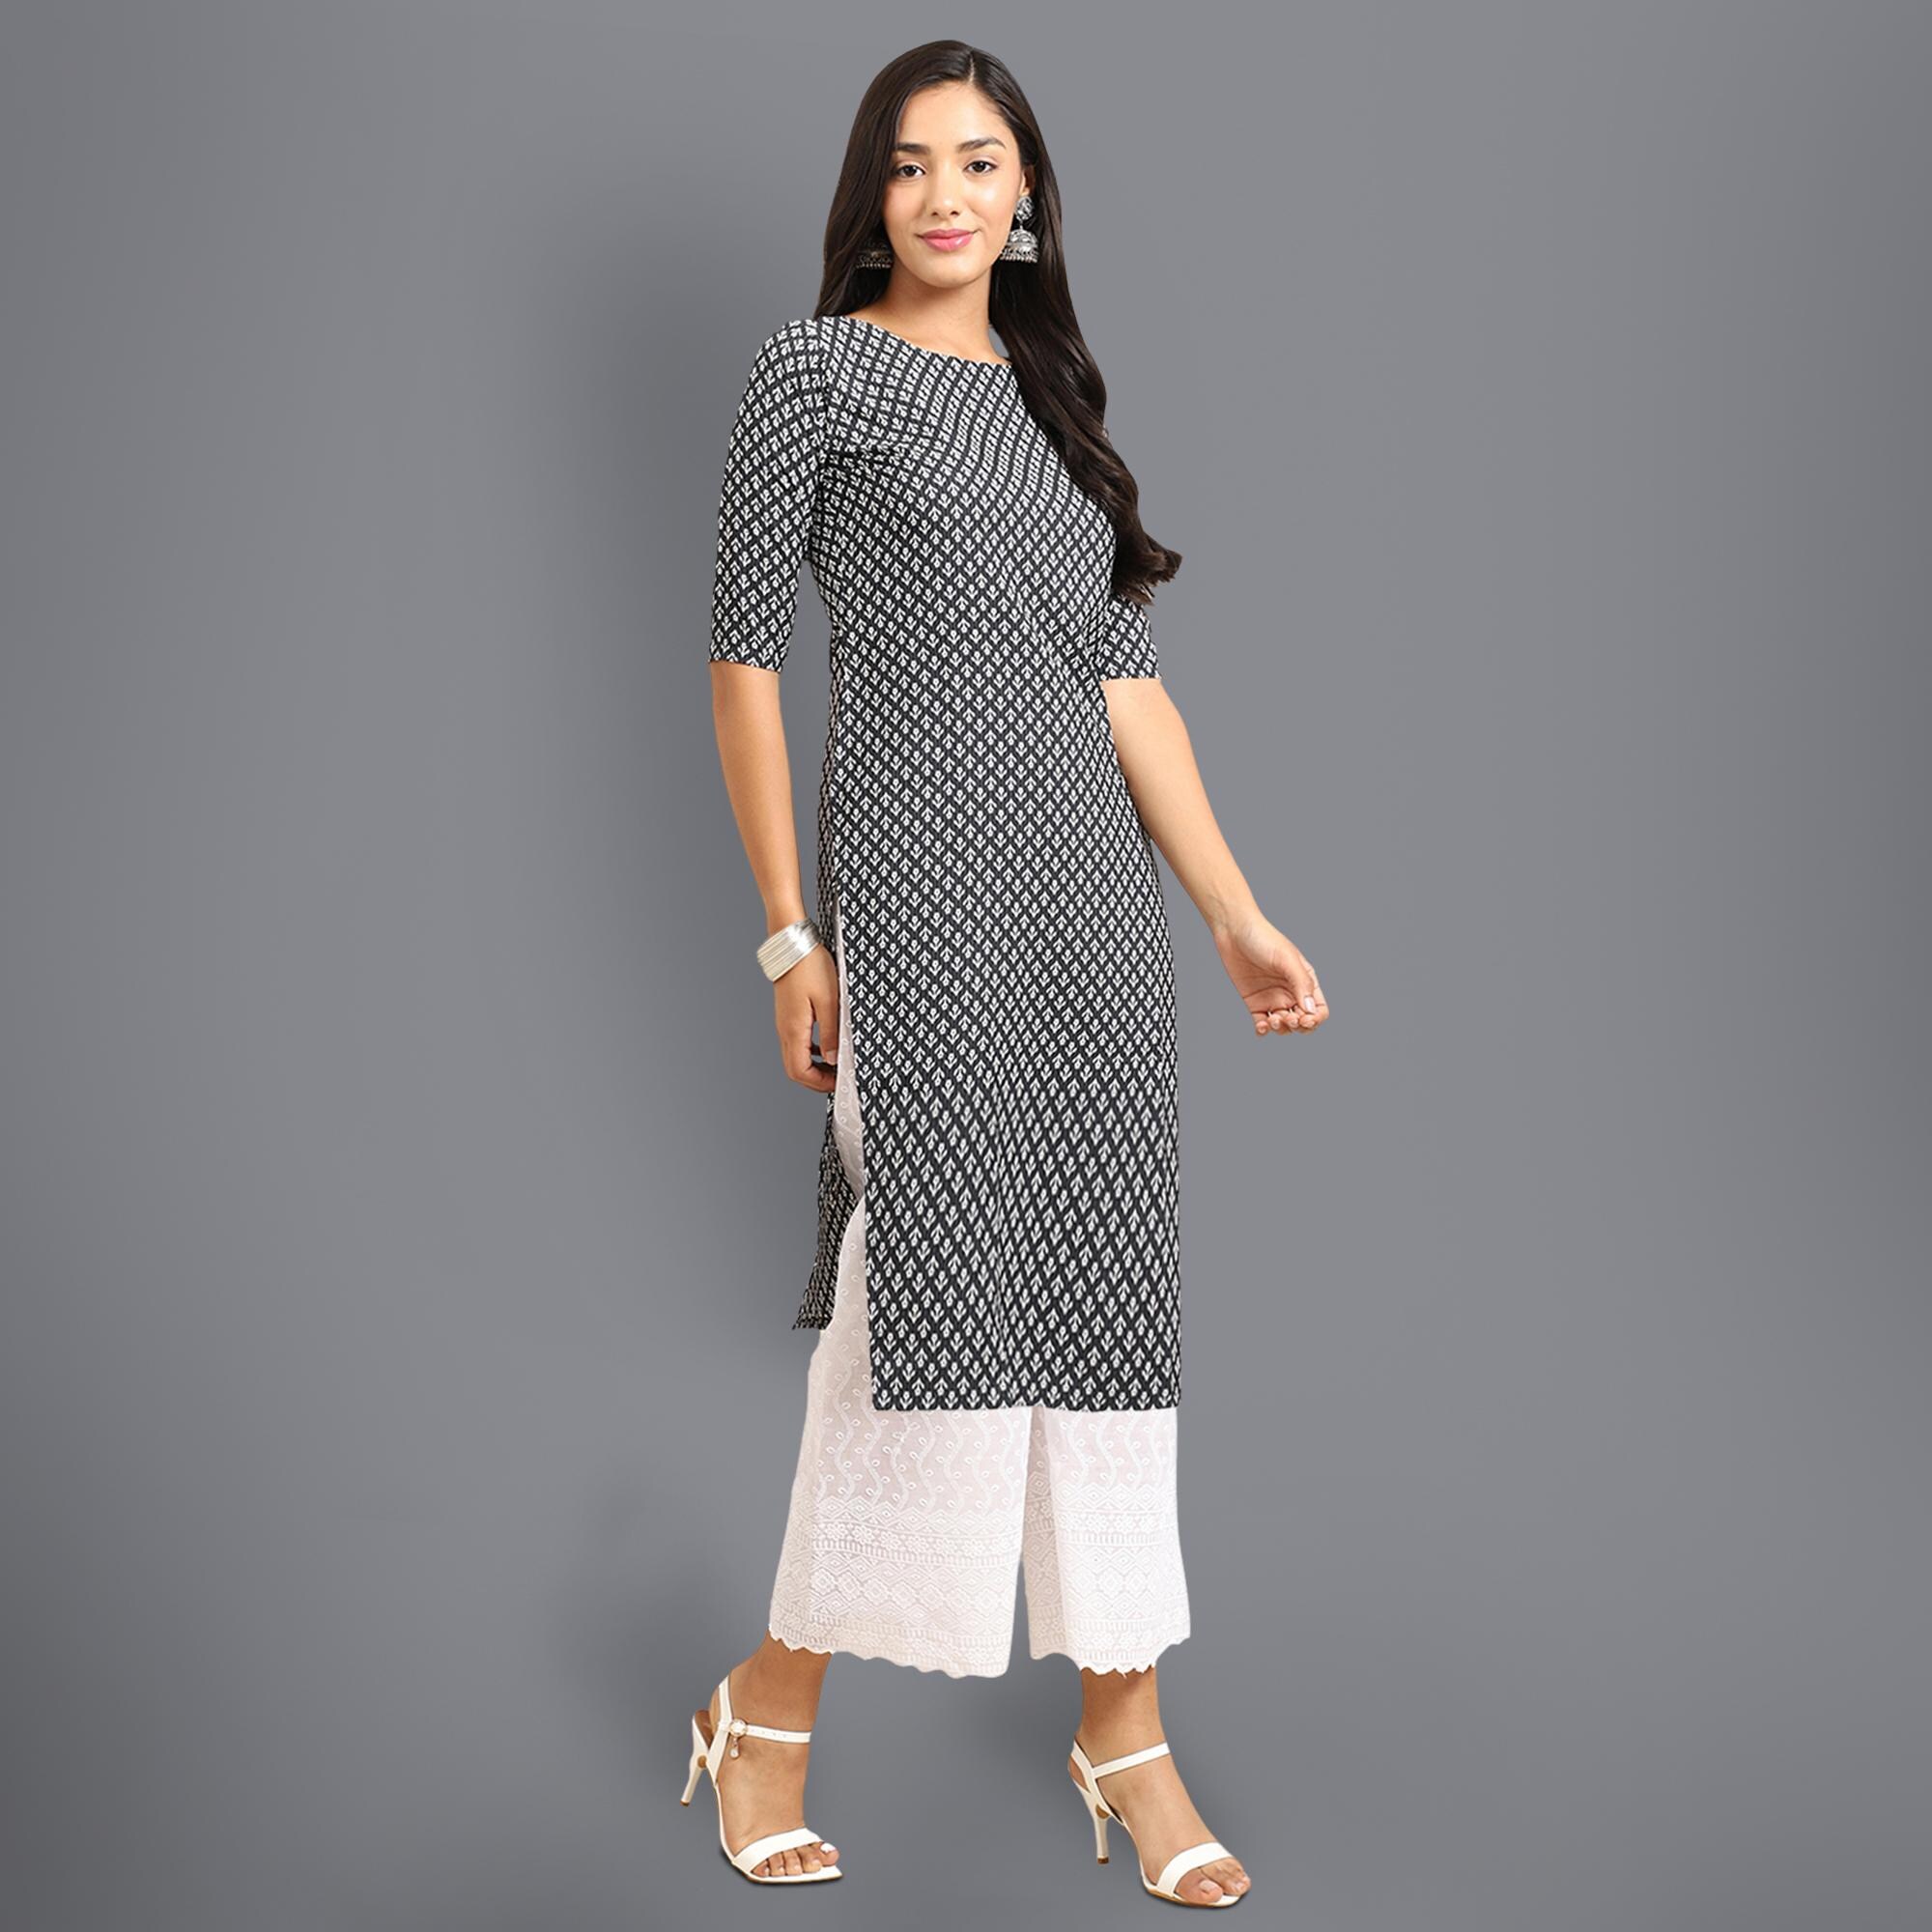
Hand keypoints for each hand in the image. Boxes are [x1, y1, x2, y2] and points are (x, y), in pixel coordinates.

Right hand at [775, 940, 838, 1091]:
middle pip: (795, 1069)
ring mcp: (784, 1022)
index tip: (840, 1082)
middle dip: (816, 1080)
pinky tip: (826, 1045)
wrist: (792, 943)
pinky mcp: (788, 1014)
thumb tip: (834, 1058)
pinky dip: (811, 1052)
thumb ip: (832, 1032)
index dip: (820, 1083)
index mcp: (794, 1030)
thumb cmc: (809, 966)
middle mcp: (785, 1030)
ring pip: (795, 1057)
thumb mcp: (829, 1000)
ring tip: (835, 1065)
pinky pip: (796, 1042)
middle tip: (838, 1079)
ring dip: (814, 1067)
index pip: (800, 1072)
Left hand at [1213, 910, 1328, 1037]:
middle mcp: (1291, 992)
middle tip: (1287, 1019)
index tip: (1304, 1019)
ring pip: (1283, 1026)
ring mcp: (1272, 998)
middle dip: (1298, 1027)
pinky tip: (1261, 1026)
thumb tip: (1311, 1011)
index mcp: (1305, 981)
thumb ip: (1301, 983)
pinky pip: (1262, 1023)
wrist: (1234, 931)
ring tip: (1271, 1020)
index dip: (1315, 1019)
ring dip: (1281, 1029)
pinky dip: (1263, 1030)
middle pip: (1303, 1022)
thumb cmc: (1264, 939)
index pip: (1319, 1009)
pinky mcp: (1254, 1002)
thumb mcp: (1287, 959)